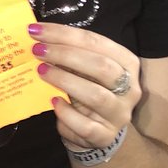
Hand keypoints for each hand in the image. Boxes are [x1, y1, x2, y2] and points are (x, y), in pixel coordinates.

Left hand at [30, 23, 140, 149]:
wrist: (98, 132)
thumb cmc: (89, 91)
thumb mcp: (85, 71)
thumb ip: (71, 56)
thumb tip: (40, 38)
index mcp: (127, 63)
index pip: (97, 43)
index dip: (66, 34)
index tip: (37, 31)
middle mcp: (129, 88)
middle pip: (101, 66)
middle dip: (66, 55)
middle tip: (38, 51)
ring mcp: (119, 114)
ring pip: (96, 95)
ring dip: (65, 80)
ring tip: (41, 71)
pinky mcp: (105, 136)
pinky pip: (85, 126)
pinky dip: (66, 113)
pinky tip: (53, 102)